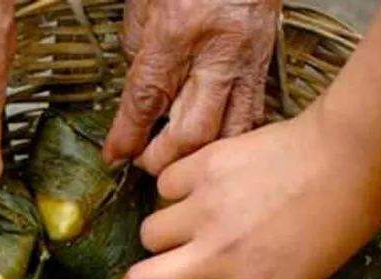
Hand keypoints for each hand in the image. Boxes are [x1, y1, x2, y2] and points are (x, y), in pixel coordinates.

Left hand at [104, 0, 280, 174]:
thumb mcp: (146, 0)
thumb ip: (138, 45)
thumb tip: (138, 94)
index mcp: (177, 30)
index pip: (146, 99)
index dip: (127, 136)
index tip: (115, 156)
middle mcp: (217, 52)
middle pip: (191, 131)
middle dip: (164, 157)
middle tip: (144, 161)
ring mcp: (247, 61)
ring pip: (227, 132)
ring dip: (199, 155)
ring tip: (178, 159)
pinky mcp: (265, 63)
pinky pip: (252, 115)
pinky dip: (230, 136)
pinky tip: (214, 144)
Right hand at [124, 106, 380, 278]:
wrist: (349, 158)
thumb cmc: (340, 221)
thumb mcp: (299, 276)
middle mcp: (217, 256)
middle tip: (150, 275)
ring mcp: (205, 211)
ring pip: (149, 233)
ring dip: (164, 232)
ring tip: (187, 221)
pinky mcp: (203, 168)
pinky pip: (166, 185)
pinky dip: (177, 187)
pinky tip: (201, 184)